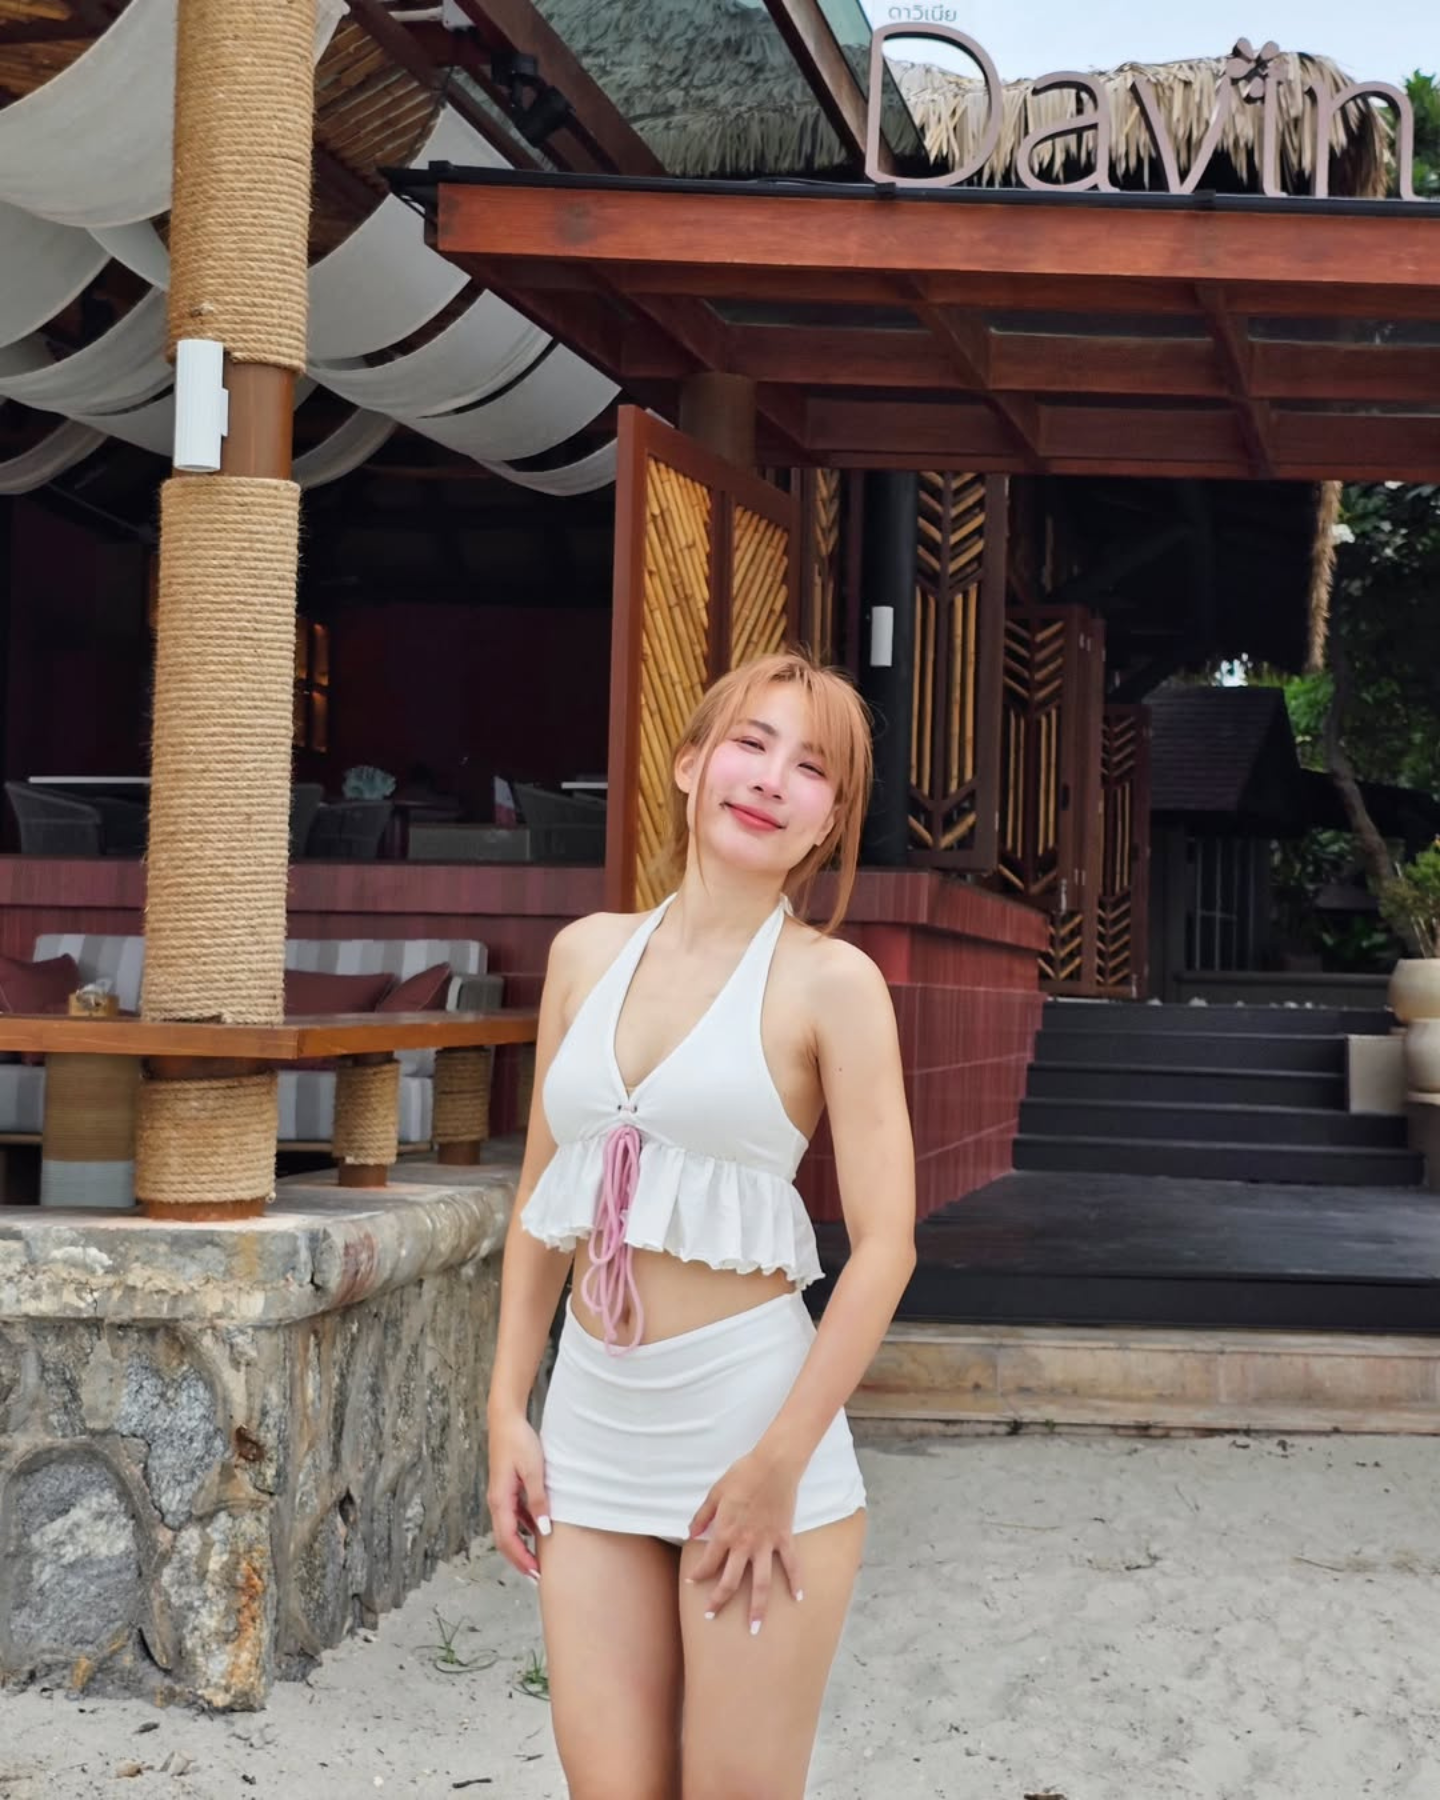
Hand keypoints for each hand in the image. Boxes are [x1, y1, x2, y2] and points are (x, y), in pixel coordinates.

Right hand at [486, 1410, 550, 1581]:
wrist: (506, 1419)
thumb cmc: (519, 1442)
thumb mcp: (534, 1471)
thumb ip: (538, 1500)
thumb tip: (544, 1530)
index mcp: (500, 1500)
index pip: (508, 1539)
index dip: (521, 1559)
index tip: (535, 1574)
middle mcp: (496, 1501)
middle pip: (504, 1539)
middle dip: (519, 1559)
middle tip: (537, 1576)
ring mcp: (500, 1495)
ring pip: (508, 1529)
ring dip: (520, 1546)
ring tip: (537, 1560)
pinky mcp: (506, 1488)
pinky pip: (513, 1516)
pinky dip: (523, 1528)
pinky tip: (537, 1531)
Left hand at [685, 1451, 803, 1634]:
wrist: (773, 1465)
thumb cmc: (742, 1475)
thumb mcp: (715, 1493)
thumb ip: (702, 1516)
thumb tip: (690, 1534)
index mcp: (725, 1532)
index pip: (708, 1563)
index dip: (698, 1575)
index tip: (692, 1582)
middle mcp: (744, 1544)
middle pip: (731, 1581)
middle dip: (720, 1601)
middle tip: (712, 1616)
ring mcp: (766, 1544)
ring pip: (761, 1583)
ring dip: (758, 1607)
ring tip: (755, 1628)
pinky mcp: (784, 1538)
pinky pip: (791, 1564)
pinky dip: (796, 1581)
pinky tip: (798, 1599)